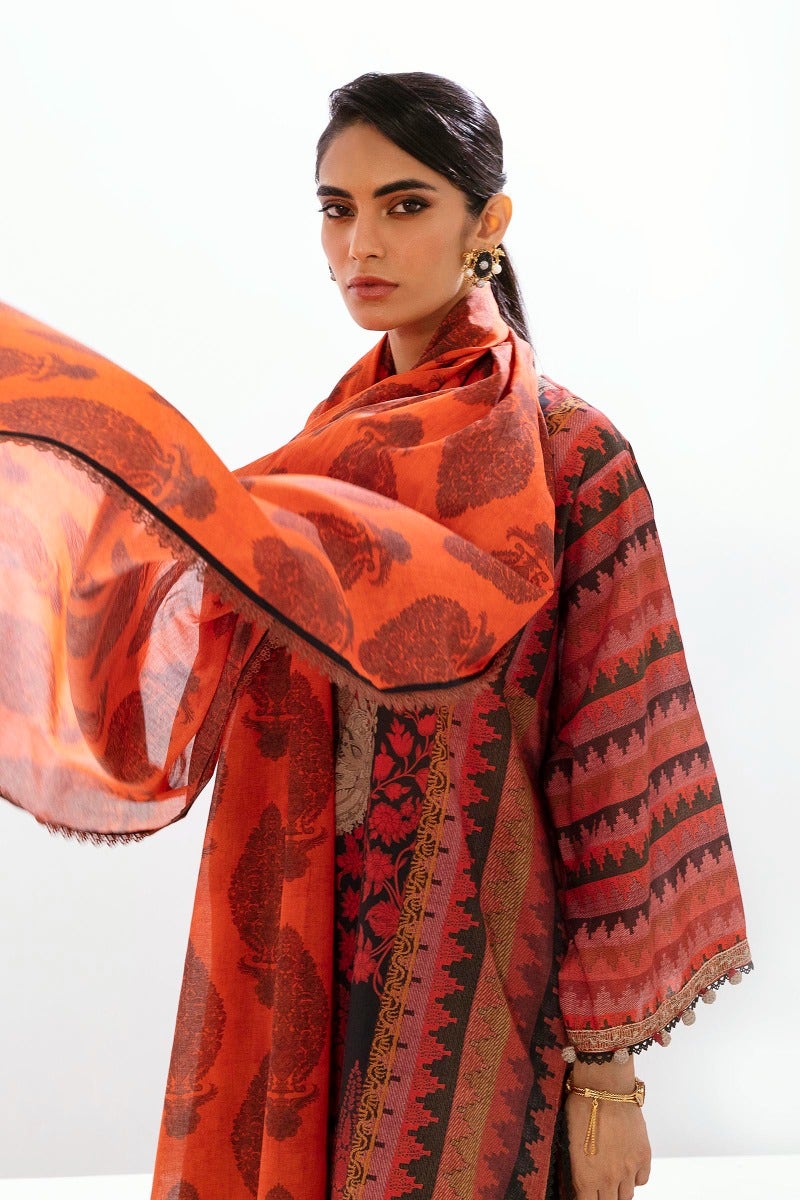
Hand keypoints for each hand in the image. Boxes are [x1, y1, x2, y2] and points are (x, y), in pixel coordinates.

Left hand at [565, 1059, 651, 1199]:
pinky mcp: (643, 1156)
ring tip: (613, 1175)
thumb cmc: (580, 1107)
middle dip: (603, 1196)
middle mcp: (609, 1179)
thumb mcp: (568, 1141)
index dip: (585, 1199)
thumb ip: (576, 1168)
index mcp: (585, 1177)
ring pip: (627, 1195)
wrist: (604, 1086)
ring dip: (619, 1189)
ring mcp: (628, 1169)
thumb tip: (578, 1181)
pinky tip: (627, 1166)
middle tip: (600, 1186)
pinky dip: (635, 1177)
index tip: (585, 1194)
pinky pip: (642, 1180)